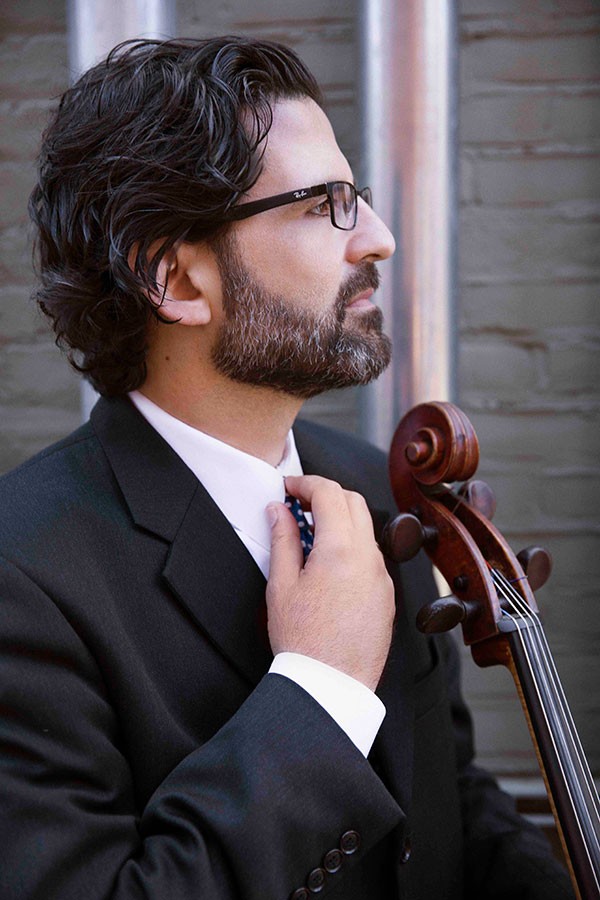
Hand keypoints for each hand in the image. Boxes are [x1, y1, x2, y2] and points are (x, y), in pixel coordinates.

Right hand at [266, 475, 394, 690]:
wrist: (332, 686)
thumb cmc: (303, 640)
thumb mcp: (281, 585)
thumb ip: (283, 539)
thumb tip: (278, 510)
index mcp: (341, 549)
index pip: (329, 493)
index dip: (306, 483)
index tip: (288, 488)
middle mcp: (368, 557)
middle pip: (353, 502)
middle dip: (326, 494)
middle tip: (298, 504)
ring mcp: (382, 576)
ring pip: (365, 529)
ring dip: (340, 520)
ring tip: (309, 537)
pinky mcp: (386, 595)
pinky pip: (371, 556)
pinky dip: (351, 546)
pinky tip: (328, 565)